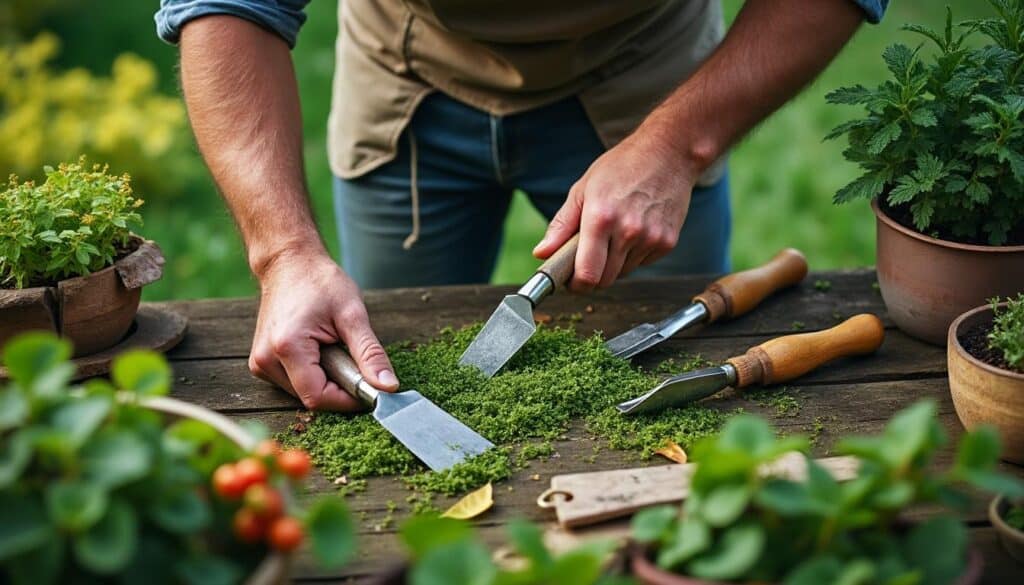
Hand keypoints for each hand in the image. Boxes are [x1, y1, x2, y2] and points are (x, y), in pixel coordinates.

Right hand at [248, 248, 398, 410]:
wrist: (289, 263)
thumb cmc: (319, 282)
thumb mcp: (352, 315)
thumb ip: (370, 354)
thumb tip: (388, 387)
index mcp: (287, 347)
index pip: (318, 397)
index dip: (347, 399)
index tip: (370, 389)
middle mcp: (266, 360)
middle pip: (310, 396)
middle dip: (338, 386)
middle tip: (351, 357)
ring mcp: (260, 363)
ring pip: (302, 392)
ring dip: (325, 379)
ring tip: (331, 346)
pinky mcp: (262, 362)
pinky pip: (293, 382)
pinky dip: (312, 373)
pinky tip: (318, 349)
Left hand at [533, 130, 696, 291]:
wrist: (668, 153)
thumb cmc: (621, 167)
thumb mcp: (583, 189)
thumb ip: (561, 226)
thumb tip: (541, 253)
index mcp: (601, 218)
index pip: (587, 275)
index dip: (575, 284)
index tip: (570, 280)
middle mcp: (628, 231)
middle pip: (604, 280)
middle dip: (592, 275)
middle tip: (587, 256)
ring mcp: (651, 239)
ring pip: (623, 273)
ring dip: (613, 264)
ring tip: (613, 234)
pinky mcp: (667, 242)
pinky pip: (642, 263)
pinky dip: (633, 255)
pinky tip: (634, 230)